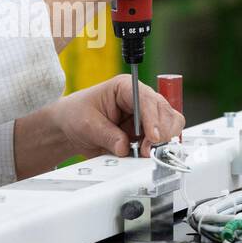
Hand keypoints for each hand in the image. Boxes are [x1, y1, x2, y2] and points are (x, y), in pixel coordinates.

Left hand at [15, 75, 185, 177]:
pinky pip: (163, 140)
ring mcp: (146, 117)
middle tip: (149, 150)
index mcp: (125, 88)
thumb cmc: (77, 115)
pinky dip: (160, 148)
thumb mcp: (87, 124)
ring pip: (170, 125)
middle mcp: (140, 100)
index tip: (152, 136)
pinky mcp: (146, 133)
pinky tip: (147, 154)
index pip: (147, 99)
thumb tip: (124, 147)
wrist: (71, 129)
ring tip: (146, 153)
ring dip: (163, 141)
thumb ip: (106, 135)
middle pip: (166, 112)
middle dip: (161, 132)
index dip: (153, 118)